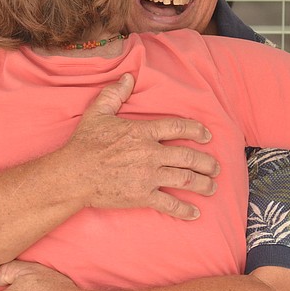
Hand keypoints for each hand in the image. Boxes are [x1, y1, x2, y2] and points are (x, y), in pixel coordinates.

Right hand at [66, 73, 218, 219]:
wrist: (73, 175)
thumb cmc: (84, 144)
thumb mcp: (98, 112)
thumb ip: (115, 93)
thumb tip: (128, 77)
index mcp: (143, 132)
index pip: (178, 127)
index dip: (197, 130)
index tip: (207, 135)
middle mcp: (151, 153)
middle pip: (189, 156)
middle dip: (207, 162)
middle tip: (216, 167)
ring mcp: (148, 176)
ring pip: (185, 179)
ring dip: (203, 184)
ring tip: (212, 187)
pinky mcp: (142, 196)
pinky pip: (169, 204)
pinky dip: (184, 210)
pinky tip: (195, 213)